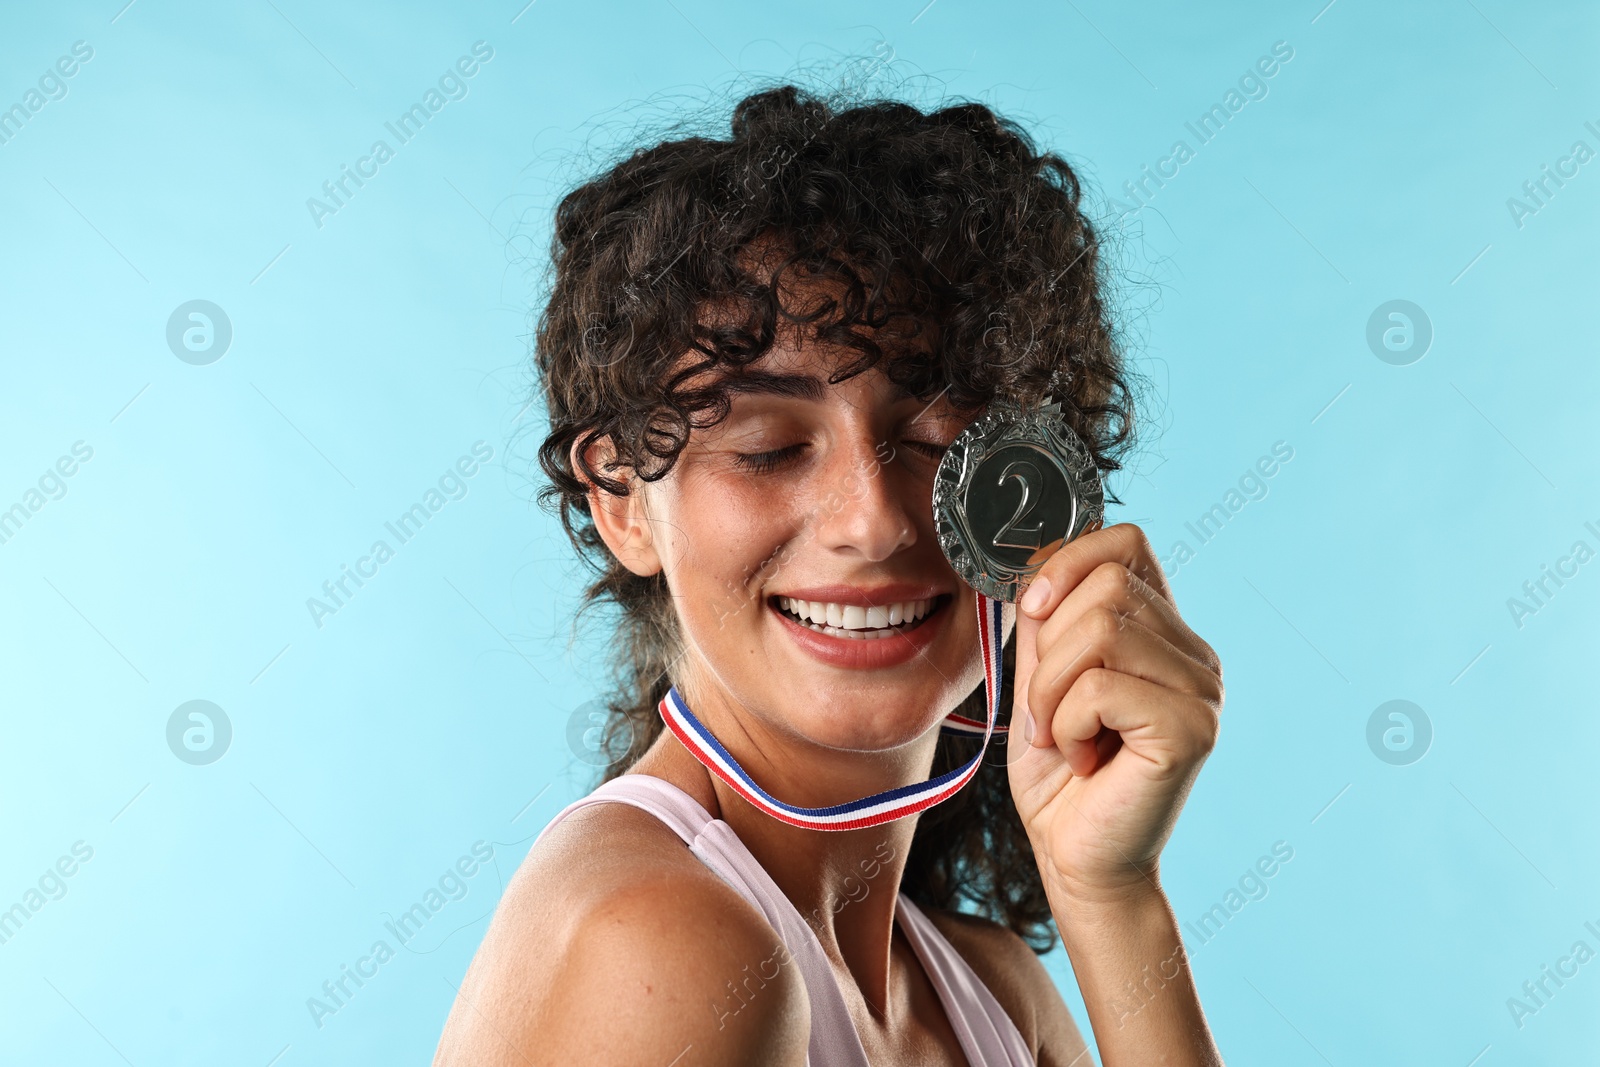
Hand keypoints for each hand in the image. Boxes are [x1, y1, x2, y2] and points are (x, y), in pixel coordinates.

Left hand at [1006, 523, 1222, 903]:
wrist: (1076, 860)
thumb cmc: (1059, 776)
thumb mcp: (1041, 680)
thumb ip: (1045, 622)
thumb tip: (1032, 563)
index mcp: (1165, 635)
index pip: (1127, 542)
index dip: (1069, 560)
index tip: (1032, 609)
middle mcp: (1196, 656)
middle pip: (1106, 582)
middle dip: (1048, 648)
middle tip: (1047, 712)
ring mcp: (1202, 691)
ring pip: (1099, 628)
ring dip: (1051, 689)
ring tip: (1060, 736)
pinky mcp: (1191, 728)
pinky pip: (1100, 686)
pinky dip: (1066, 724)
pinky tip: (1082, 759)